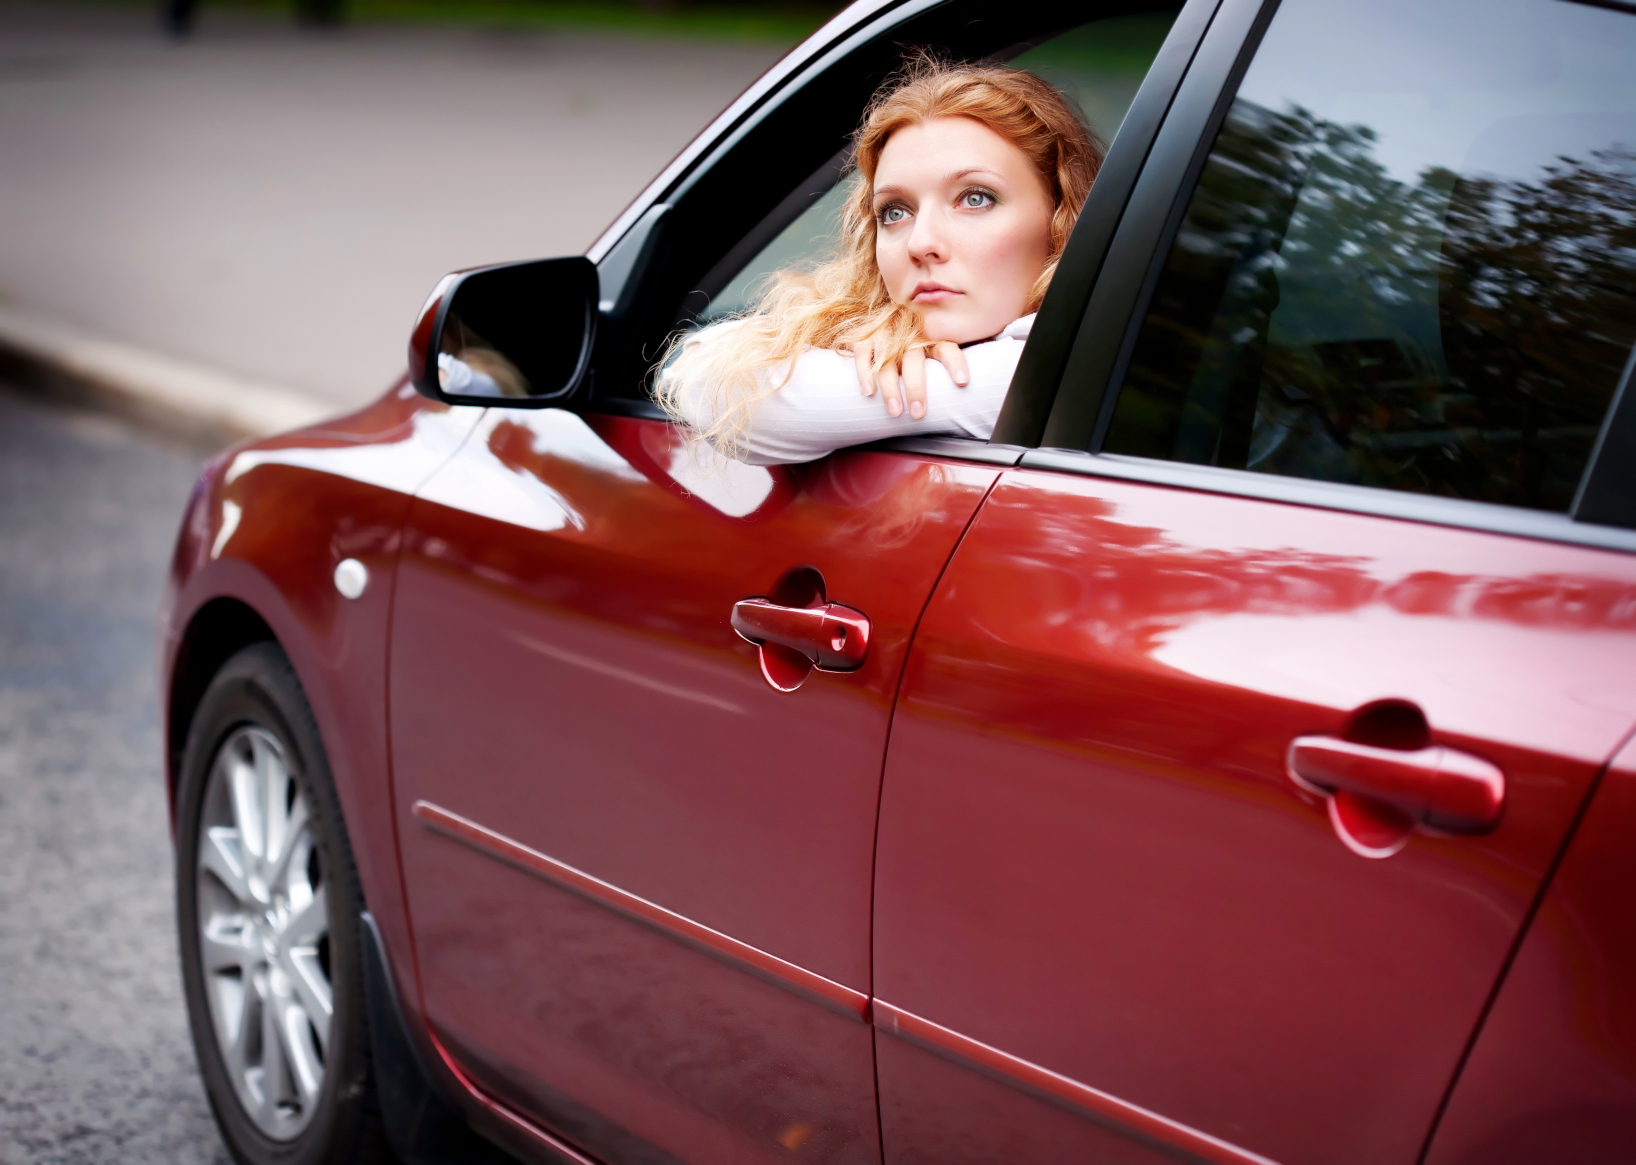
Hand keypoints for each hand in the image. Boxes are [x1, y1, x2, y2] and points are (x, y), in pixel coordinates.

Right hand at [850, 337, 969, 419]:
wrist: (878, 322)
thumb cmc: (910, 349)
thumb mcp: (930, 352)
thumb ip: (942, 368)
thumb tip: (962, 396)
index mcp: (930, 338)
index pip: (947, 349)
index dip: (955, 363)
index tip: (962, 382)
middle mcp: (908, 334)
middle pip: (913, 358)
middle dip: (916, 387)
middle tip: (918, 413)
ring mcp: (885, 333)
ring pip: (887, 360)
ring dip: (890, 387)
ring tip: (895, 411)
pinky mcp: (864, 336)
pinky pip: (863, 353)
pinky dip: (865, 374)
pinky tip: (869, 392)